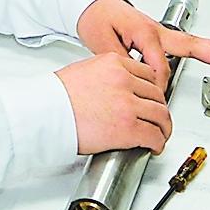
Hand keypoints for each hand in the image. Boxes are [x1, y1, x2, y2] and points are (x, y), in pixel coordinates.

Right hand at [54, 52, 172, 155]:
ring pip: (161, 114)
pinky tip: (154, 146)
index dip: (153, 90)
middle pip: (157, 94)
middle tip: (158, 119)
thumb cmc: (56, 96)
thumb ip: (106, 75)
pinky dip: (158, 142)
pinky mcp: (128, 127)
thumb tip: (117, 88)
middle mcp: (124, 80)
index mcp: (114, 64)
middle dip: (160, 109)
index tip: (152, 98)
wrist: (46, 113)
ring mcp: (128, 104)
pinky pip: (154, 135)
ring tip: (160, 134)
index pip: (147, 74)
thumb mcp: (85, 71)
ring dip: (163, 127)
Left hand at [76, 0, 209, 93]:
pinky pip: (184, 42)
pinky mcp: (159, 34)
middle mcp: (155, 29)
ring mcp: (159, 30)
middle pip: (189, 45)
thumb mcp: (102, 42)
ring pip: (191, 41)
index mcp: (143, 31)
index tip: (152, 97)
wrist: (92, 4)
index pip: (158, 68)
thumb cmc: (96, 19)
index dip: (156, 86)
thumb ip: (121, 62)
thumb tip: (138, 79)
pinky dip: (202, 45)